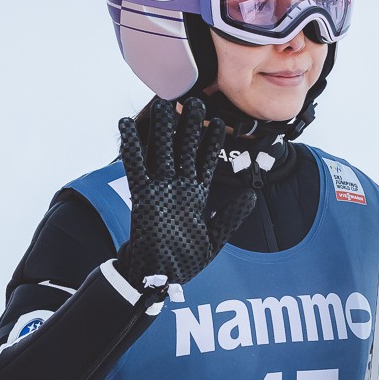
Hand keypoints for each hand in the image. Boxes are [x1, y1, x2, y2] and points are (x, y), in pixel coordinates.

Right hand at [117, 97, 254, 286]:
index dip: (212, 142)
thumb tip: (251, 195)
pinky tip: (126, 124)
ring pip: (162, 152)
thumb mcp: (216, 238)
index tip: (221, 121)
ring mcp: (159, 189)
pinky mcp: (141, 196)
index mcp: (195, 195)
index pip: (206, 161)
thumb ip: (231, 215)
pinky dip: (132, 146)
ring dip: (164, 128)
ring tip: (165, 102)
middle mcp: (177, 187)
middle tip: (194, 100)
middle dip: (189, 126)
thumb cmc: (184, 262)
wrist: (159, 279)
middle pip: (184, 149)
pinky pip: (136, 167)